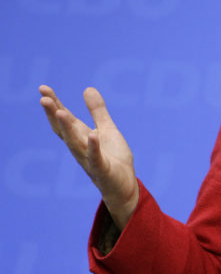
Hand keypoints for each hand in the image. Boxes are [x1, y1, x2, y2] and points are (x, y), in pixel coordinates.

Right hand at [39, 85, 138, 228]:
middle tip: (43, 98)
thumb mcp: (107, 130)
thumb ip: (97, 111)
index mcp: (81, 137)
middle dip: (54, 114)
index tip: (43, 89)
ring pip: (75, 143)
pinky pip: (96, 158)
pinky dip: (93, 147)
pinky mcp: (103, 170)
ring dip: (67, 129)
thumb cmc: (113, 158)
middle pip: (64, 130)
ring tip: (60, 112)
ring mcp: (89, 160)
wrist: (124, 186)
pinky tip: (93, 135)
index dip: (54, 104)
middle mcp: (80, 148)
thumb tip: (87, 88)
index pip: (65, 119)